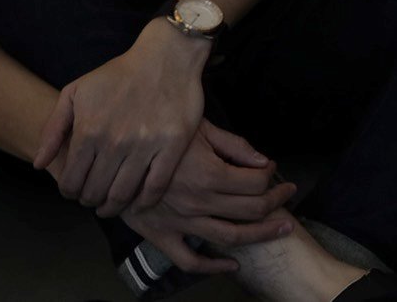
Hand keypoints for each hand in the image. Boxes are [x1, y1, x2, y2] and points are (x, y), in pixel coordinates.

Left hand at [36, 25, 208, 218]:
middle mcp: (115, 143)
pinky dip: (144, 202)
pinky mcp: (172, 147)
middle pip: (95, 192)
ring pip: (122, 194)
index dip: (69, 192)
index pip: (71, 181)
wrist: (167, 56)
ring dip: (112, 207)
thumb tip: (40, 164)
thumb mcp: (76, 92)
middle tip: (92, 198)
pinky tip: (137, 203)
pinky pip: (155, 187)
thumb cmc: (119, 73)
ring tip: (110, 205)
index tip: (74, 191)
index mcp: (89, 131)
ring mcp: (145, 146)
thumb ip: (53, 129)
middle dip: (89, 200)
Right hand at [128, 122, 295, 267]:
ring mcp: (181, 223)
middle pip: (252, 210)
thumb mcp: (197, 129)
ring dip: (262, 235)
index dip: (271, 176)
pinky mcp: (162, 237)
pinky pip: (190, 260)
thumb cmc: (155, 138)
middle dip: (277, 202)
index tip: (272, 170)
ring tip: (282, 228)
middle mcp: (199, 202)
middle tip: (289, 194)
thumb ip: (233, 145)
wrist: (108, 159)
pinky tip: (233, 264)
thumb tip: (263, 158)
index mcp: (209, 174)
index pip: (257, 182)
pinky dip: (213, 267)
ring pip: (231, 237)